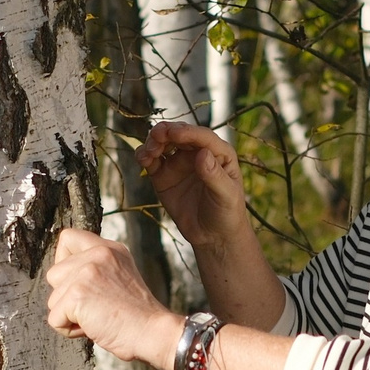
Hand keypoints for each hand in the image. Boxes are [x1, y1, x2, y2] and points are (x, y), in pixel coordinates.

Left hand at [45, 229, 180, 367]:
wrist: (152, 332)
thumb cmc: (137, 316)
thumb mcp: (120, 277)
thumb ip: (97, 269)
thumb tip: (66, 279)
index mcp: (109, 249)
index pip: (68, 237)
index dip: (63, 261)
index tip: (76, 281)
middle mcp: (97, 255)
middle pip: (54, 273)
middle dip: (66, 296)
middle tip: (95, 308)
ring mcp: (86, 273)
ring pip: (53, 299)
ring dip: (69, 315)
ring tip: (97, 318)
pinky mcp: (77, 294)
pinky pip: (54, 319)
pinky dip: (69, 330)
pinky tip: (92, 328)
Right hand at [138, 123, 247, 246]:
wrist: (213, 236)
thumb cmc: (227, 213)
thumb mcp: (226, 196)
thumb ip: (214, 175)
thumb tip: (202, 153)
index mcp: (218, 153)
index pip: (202, 136)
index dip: (187, 132)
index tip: (173, 133)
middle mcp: (197, 152)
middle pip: (179, 135)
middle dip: (166, 132)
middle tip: (156, 137)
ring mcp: (179, 163)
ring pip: (163, 144)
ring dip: (153, 142)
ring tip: (149, 152)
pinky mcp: (163, 175)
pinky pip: (151, 160)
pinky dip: (144, 156)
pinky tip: (142, 159)